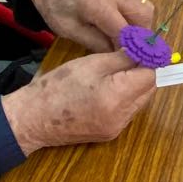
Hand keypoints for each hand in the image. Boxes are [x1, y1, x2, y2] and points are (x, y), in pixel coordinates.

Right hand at [0, 51, 155, 153]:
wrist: (33, 118)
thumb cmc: (57, 86)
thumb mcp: (91, 63)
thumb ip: (123, 57)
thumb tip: (146, 49)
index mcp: (117, 97)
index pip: (150, 76)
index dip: (149, 59)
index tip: (144, 47)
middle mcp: (122, 117)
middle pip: (148, 90)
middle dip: (144, 71)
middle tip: (131, 55)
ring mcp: (117, 128)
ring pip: (140, 101)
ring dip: (136, 85)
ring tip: (118, 70)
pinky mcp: (110, 134)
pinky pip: (128, 112)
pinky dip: (126, 97)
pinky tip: (111, 87)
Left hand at [18, 0, 153, 52]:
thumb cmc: (57, 6)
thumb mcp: (69, 30)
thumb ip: (95, 42)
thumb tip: (118, 56)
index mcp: (98, 4)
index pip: (125, 30)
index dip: (130, 48)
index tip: (130, 63)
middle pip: (143, 16)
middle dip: (142, 37)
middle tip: (131, 51)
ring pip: (147, 8)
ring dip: (143, 27)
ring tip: (129, 40)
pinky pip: (140, 2)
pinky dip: (139, 18)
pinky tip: (126, 27)